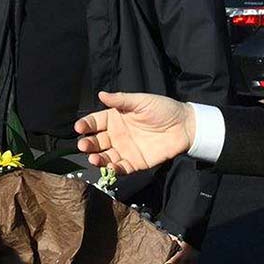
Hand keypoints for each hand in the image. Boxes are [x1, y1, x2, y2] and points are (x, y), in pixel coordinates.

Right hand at [74, 91, 195, 174]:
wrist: (185, 125)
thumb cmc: (163, 109)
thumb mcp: (141, 101)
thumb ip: (121, 100)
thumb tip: (101, 94)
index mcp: (115, 118)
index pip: (95, 122)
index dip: (86, 125)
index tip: (79, 128)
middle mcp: (117, 135)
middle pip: (96, 141)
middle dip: (88, 144)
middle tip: (83, 145)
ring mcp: (125, 150)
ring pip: (106, 156)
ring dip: (98, 159)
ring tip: (94, 158)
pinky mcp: (136, 162)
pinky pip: (121, 168)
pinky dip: (114, 169)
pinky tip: (111, 167)